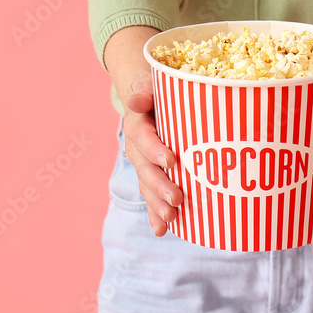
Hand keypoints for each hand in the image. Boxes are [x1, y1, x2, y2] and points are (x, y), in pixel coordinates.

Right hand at [121, 71, 183, 236]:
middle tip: (177, 199)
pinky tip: (163, 229)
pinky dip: (155, 213)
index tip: (171, 161)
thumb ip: (146, 89)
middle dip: (160, 186)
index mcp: (138, 124)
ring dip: (158, 204)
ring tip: (171, 219)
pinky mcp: (152, 175)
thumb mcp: (152, 83)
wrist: (151, 98)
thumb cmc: (158, 90)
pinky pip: (151, 195)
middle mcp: (138, 147)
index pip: (144, 138)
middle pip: (146, 169)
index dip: (155, 150)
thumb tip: (136, 101)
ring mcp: (144, 164)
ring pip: (148, 186)